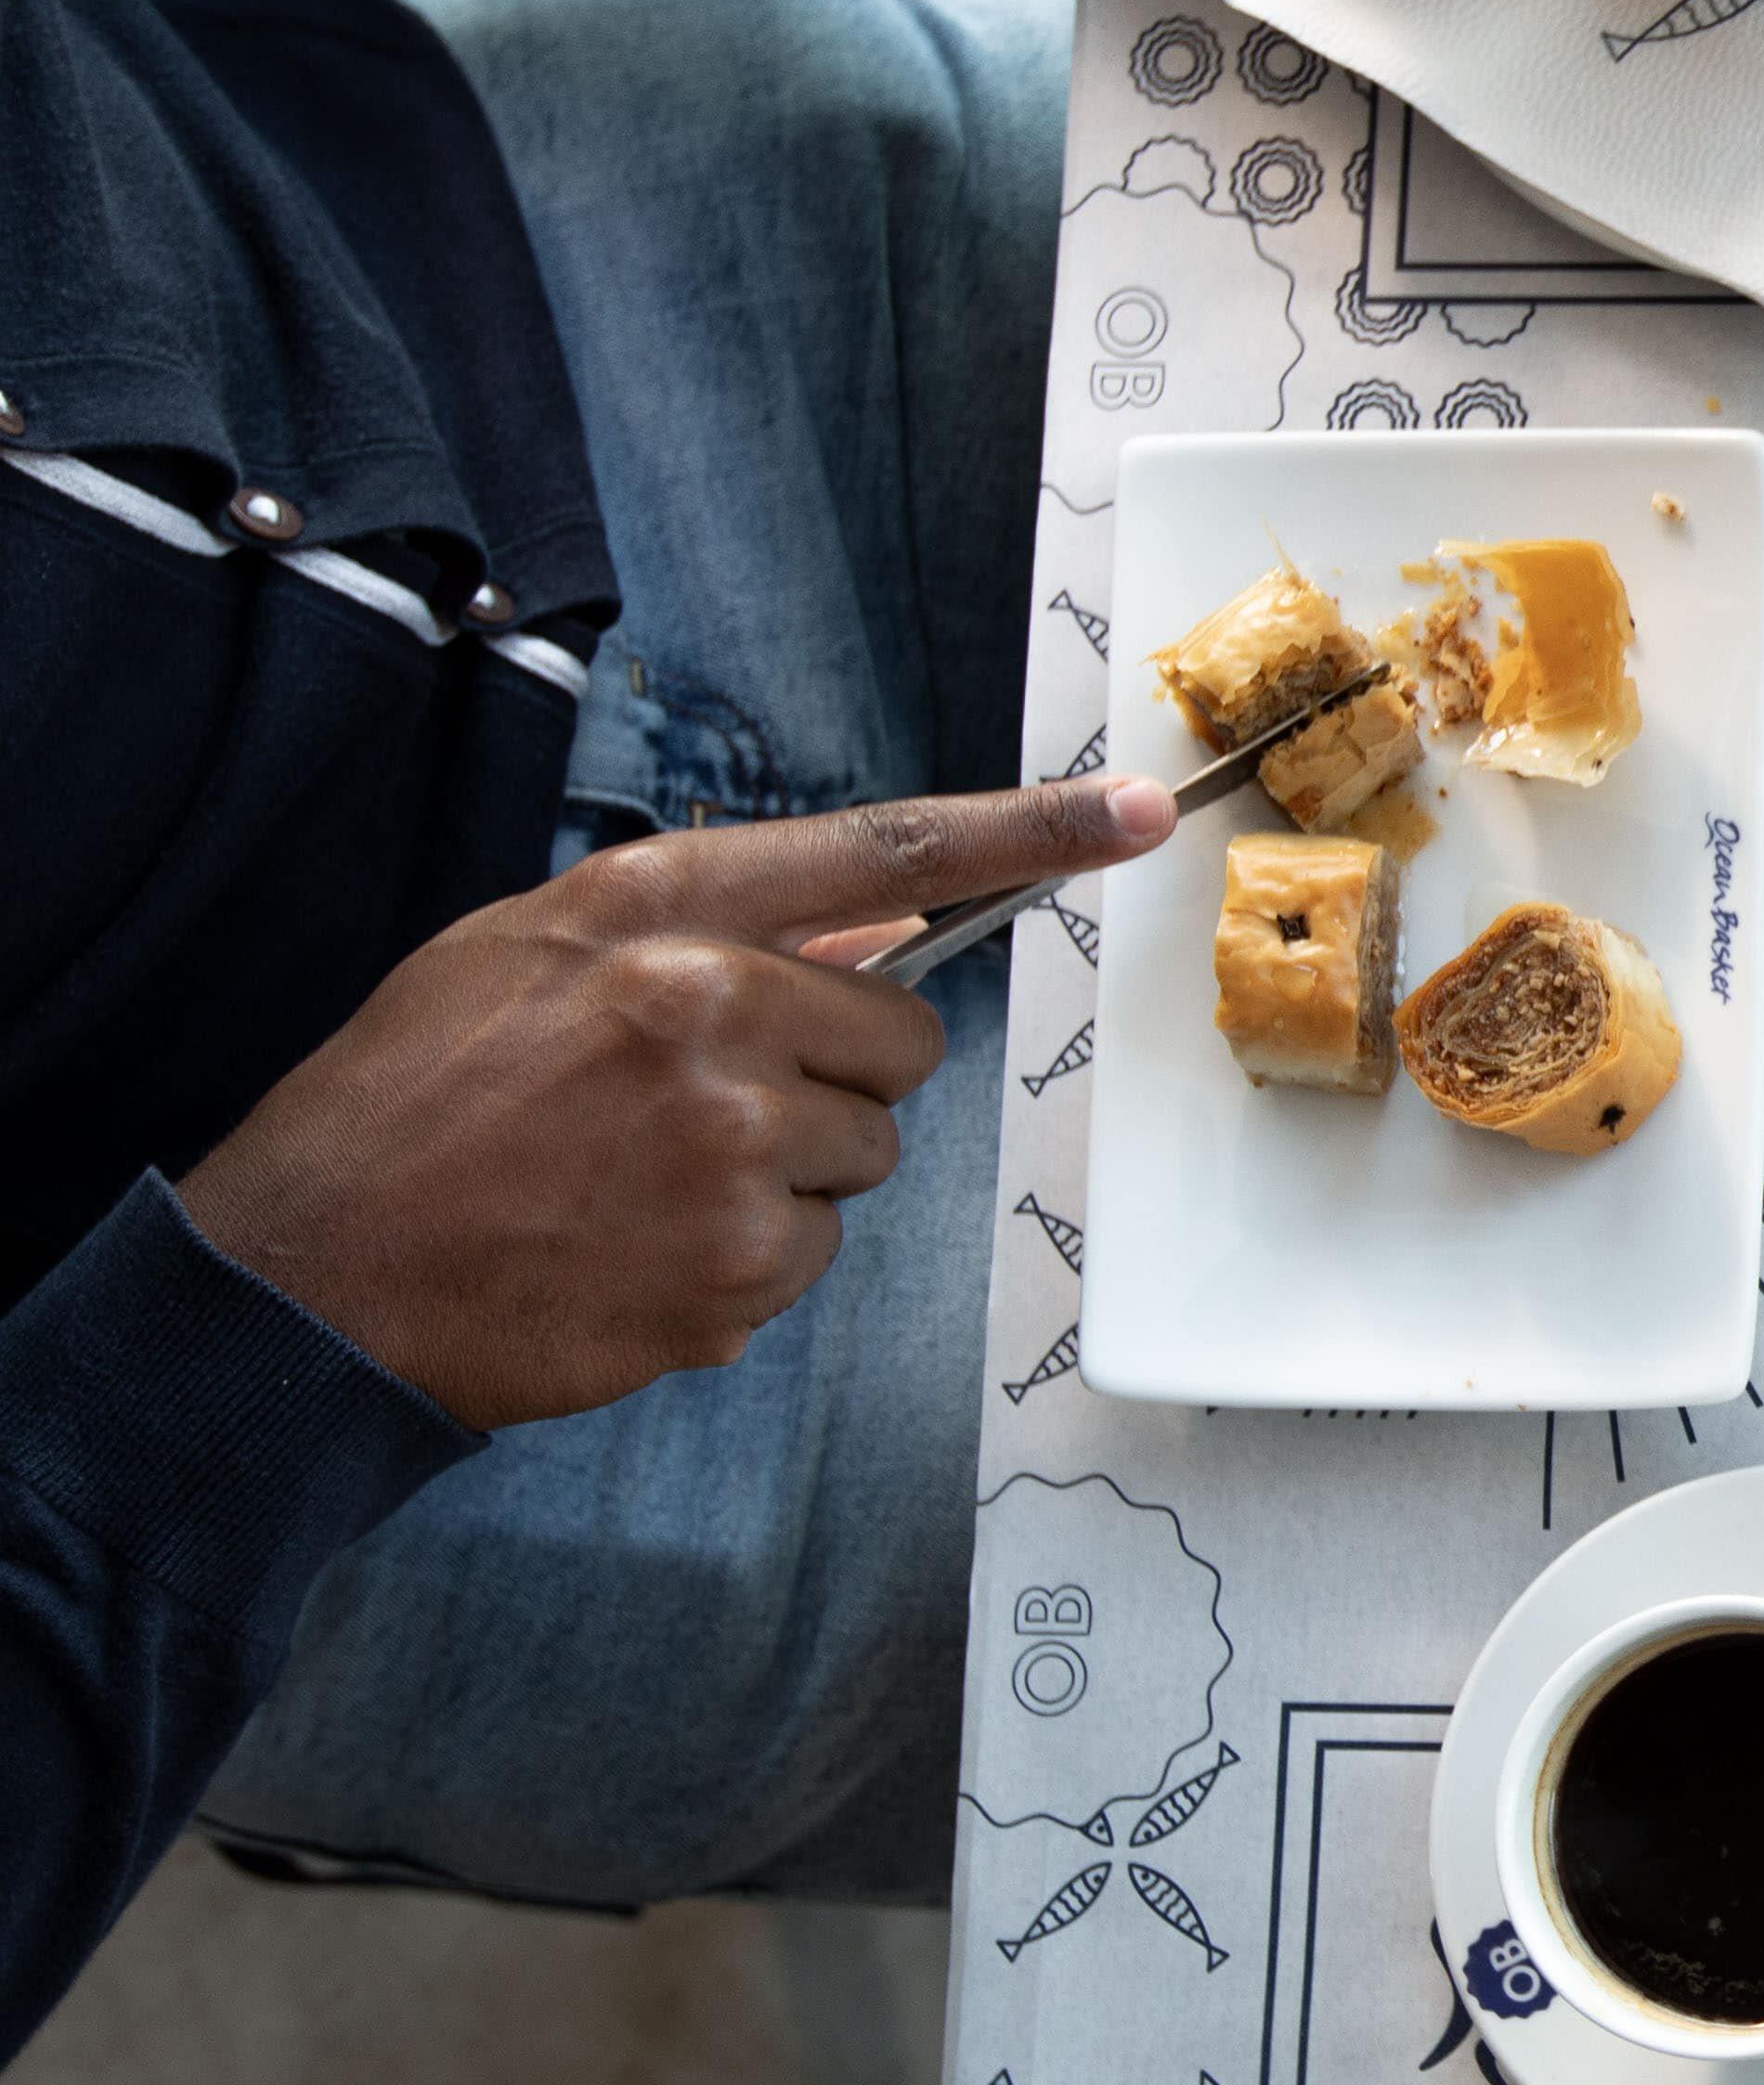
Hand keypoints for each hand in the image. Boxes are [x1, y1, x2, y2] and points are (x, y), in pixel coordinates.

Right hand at [178, 778, 1176, 1430]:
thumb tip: (866, 926)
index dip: (1027, 831)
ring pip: (865, 1157)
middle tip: (690, 1109)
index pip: (888, 854)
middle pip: (897, 1045)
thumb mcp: (530, 956)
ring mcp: (729, 1147)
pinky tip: (631, 1252)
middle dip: (828, 1080)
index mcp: (657, 915)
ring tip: (636, 1184)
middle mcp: (709, 1011)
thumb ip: (698, 929)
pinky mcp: (732, 1267)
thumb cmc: (412, 1102)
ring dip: (783, 1179)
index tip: (1134, 814)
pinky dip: (742, 1266)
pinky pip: (813, 1254)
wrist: (307, 1270)